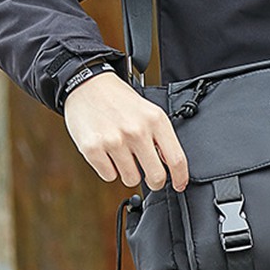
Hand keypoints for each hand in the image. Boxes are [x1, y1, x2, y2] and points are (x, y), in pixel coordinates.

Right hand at [63, 71, 188, 190]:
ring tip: (122, 153)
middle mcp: (137, 130)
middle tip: (149, 176)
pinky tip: (107, 151)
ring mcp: (114, 141)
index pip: (176, 159)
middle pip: (156, 176)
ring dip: (128, 172)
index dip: (180, 178)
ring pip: (131, 179)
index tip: (180, 185)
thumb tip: (171, 165)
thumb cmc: (119, 100)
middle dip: (154, 181)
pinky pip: (109, 176)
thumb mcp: (149, 112)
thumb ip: (161, 137)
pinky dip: (109, 169)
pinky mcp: (93, 149)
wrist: (88, 85)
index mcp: (155, 120)